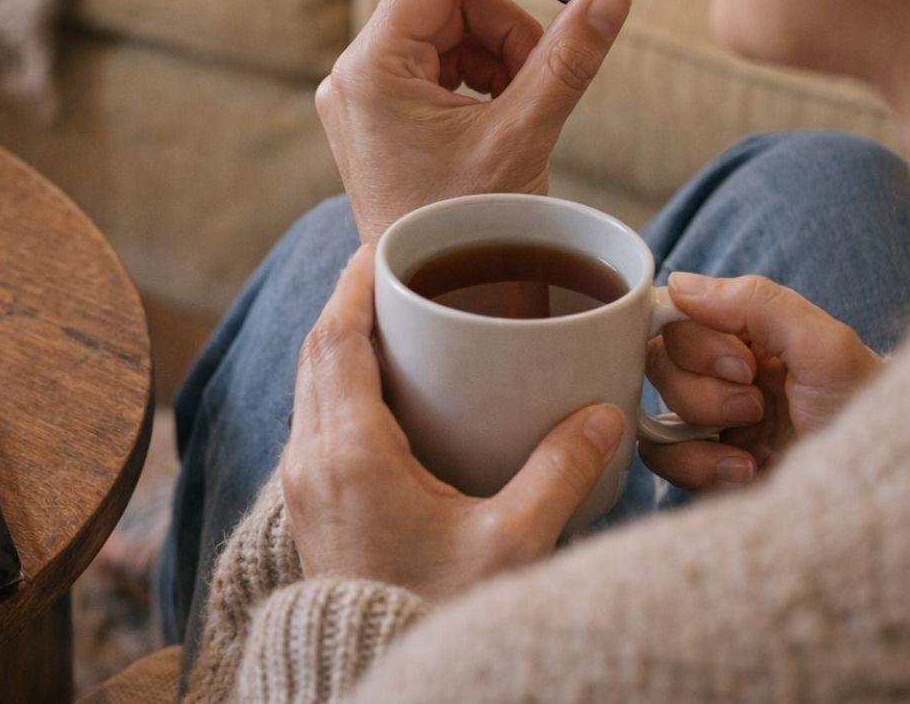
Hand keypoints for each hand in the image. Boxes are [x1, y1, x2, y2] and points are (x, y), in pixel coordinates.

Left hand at [281, 245, 625, 600]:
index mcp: (351, 453)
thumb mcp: (512, 544)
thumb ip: (560, 474)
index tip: (381, 248)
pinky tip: (379, 388)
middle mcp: (312, 460)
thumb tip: (607, 414)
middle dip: (349, 304)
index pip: (338, 341)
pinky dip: (337, 383)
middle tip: (393, 271)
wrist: (371, 671)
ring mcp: (303, 485)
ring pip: (307, 385)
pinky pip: (312, 419)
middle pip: (316, 353)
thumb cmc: (437, 610)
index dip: (355, 286)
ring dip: (338, 343)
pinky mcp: (310, 507)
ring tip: (387, 317)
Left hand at [316, 0, 632, 241]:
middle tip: (546, 75)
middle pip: (449, 7)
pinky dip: (483, 82)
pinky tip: (501, 122)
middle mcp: (355, 77)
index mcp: (371, 72)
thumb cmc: (466, 229)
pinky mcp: (380, 116)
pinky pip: (441, 69)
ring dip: (502, 60)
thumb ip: (567, 59)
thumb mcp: (523, 134)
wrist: (436, 298)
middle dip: (508, 33)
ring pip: (452, 37)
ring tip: (522, 114)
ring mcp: (363, 98)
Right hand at [641, 272, 883, 489]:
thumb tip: (677, 283)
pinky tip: (745, 472)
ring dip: (703, 424)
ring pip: (652, 406)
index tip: (742, 364)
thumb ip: (757, 301)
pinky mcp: (703, 467)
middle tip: (755, 403)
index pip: (682, 317)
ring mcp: (712, 424)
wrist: (875, 494)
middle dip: (703, 387)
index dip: (695, 341)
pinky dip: (697, 466)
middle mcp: (725, 376)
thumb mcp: (826, 347)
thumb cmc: (865, 416)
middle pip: (659, 361)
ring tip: (753, 446)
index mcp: (752, 337)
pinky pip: (659, 457)